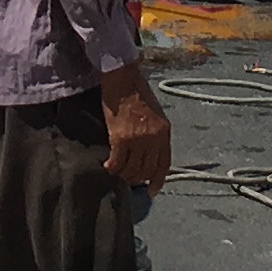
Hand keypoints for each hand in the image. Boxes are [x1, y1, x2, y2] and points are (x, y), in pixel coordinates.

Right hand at [98, 63, 173, 192]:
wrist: (122, 79)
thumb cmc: (137, 92)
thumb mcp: (156, 114)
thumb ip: (156, 133)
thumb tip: (148, 152)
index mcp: (165, 132)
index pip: (164, 164)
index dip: (158, 180)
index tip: (152, 191)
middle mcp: (154, 138)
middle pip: (146, 170)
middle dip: (137, 178)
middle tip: (127, 178)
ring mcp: (138, 139)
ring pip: (132, 169)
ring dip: (124, 174)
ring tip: (117, 172)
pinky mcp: (120, 138)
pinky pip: (117, 162)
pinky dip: (112, 167)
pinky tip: (107, 166)